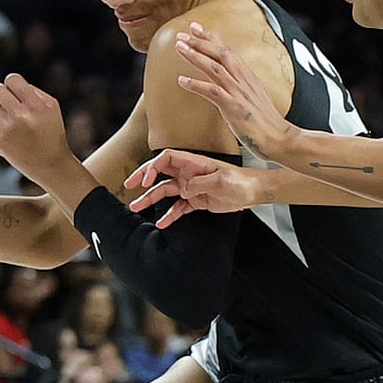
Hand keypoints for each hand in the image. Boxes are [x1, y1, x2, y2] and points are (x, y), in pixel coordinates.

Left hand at [0, 73, 75, 184]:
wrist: (50, 165)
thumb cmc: (51, 132)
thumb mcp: (52, 108)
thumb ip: (34, 91)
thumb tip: (12, 84)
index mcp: (36, 105)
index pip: (12, 79)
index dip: (11, 82)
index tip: (13, 88)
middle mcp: (21, 116)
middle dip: (0, 91)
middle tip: (4, 98)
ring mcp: (8, 130)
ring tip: (8, 118)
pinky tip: (11, 137)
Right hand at [125, 149, 261, 227]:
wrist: (253, 192)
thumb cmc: (240, 181)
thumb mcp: (221, 181)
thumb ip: (200, 183)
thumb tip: (184, 189)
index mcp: (194, 163)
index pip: (167, 159)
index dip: (153, 167)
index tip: (145, 180)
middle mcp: (189, 173)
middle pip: (160, 173)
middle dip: (143, 178)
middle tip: (128, 185)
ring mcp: (191, 187)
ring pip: (165, 192)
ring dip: (150, 199)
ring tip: (135, 207)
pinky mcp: (196, 200)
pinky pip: (178, 208)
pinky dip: (169, 215)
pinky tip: (161, 223)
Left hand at [175, 22, 296, 162]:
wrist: (279, 138)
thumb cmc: (266, 122)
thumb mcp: (254, 97)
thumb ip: (241, 86)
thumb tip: (228, 81)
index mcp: (248, 76)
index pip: (228, 51)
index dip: (211, 38)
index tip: (196, 28)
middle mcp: (243, 80)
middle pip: (220, 53)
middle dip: (200, 41)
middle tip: (182, 34)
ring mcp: (239, 92)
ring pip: (214, 67)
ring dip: (195, 55)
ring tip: (179, 47)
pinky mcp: (234, 107)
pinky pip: (212, 92)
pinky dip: (196, 84)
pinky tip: (181, 80)